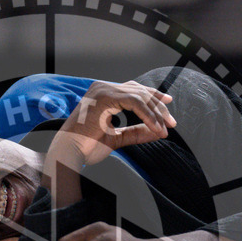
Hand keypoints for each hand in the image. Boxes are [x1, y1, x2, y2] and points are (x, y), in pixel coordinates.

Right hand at [54, 80, 175, 166]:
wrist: (69, 153)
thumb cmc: (87, 147)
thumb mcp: (117, 138)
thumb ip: (136, 132)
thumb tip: (158, 130)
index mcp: (102, 94)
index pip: (133, 90)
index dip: (153, 96)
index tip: (168, 105)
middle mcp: (102, 87)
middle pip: (139, 91)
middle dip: (158, 106)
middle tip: (172, 122)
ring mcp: (102, 90)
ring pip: (140, 96)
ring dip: (156, 113)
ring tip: (165, 127)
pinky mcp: (105, 98)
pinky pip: (135, 103)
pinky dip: (148, 115)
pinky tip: (156, 127)